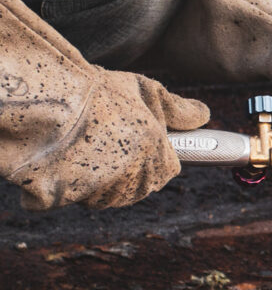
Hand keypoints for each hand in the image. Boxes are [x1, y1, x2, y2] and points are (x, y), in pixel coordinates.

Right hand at [1, 0, 208, 209]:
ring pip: (111, 194)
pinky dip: (75, 185)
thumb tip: (205, 115)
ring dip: (103, 178)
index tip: (137, 143)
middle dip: (129, 169)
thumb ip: (179, 108)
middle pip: (141, 185)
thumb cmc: (100, 93)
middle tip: (109, 142)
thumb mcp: (146, 91)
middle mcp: (135, 178)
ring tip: (87, 147)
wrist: (49, 100)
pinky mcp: (73, 198)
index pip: (168, 170)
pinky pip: (80, 198)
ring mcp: (104, 190)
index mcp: (157, 155)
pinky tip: (68, 161)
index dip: (155, 157)